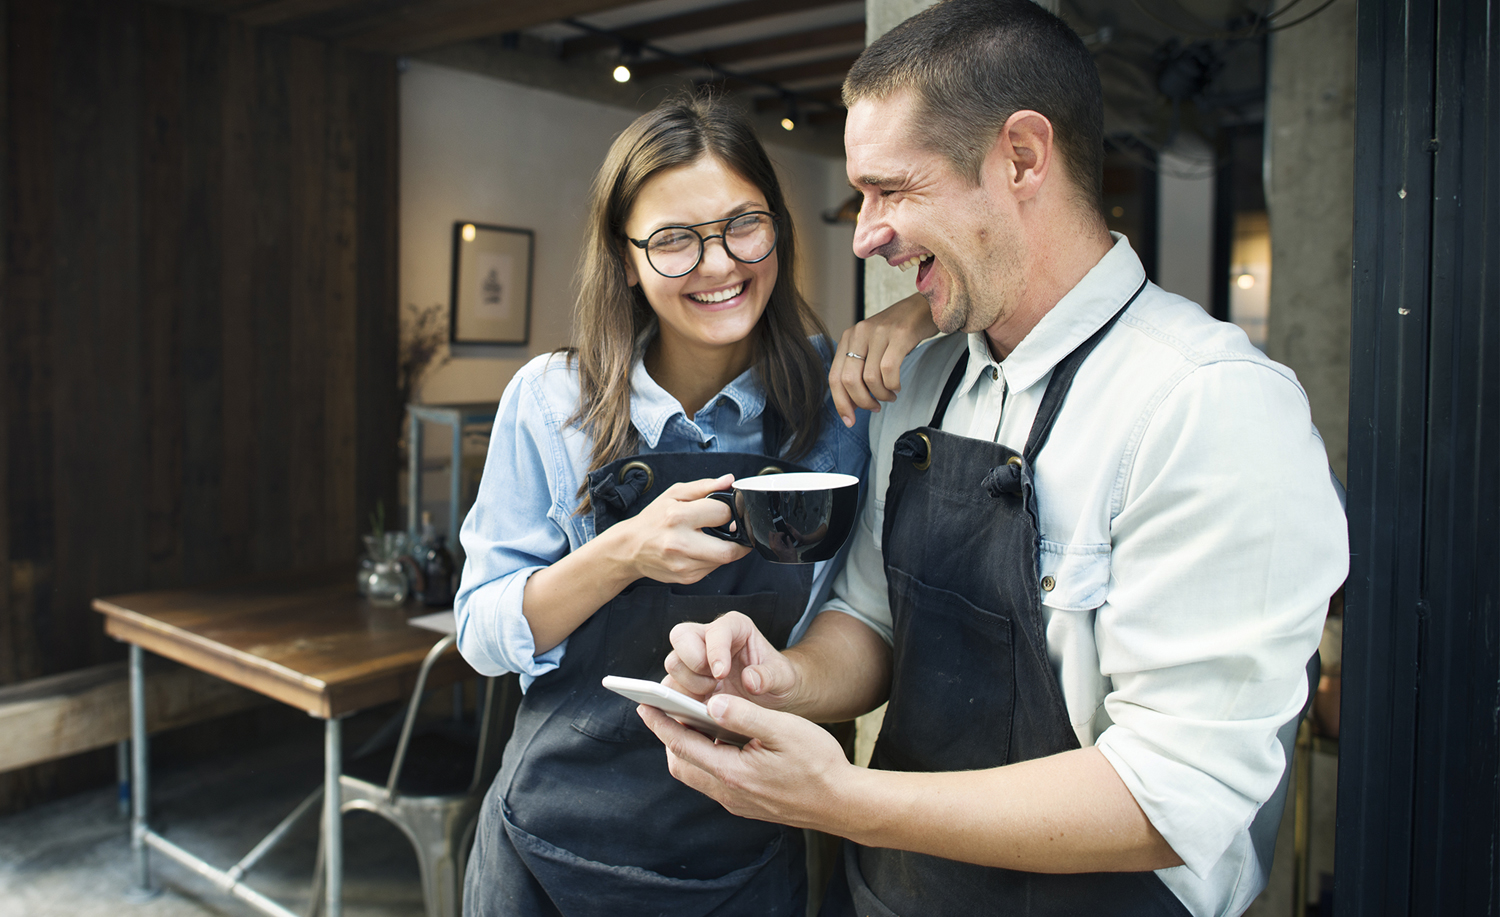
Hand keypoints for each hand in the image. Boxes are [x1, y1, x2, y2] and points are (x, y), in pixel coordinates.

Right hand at [608, 475, 750, 584]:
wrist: (630, 548)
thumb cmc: (652, 520)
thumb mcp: (674, 495)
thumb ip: (704, 486)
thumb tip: (728, 480)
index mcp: (678, 517)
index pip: (723, 514)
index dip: (731, 510)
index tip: (729, 510)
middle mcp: (680, 544)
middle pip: (729, 550)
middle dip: (739, 540)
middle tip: (735, 530)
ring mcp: (684, 565)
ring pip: (723, 561)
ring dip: (725, 548)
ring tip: (711, 537)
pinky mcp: (687, 578)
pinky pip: (713, 568)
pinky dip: (713, 558)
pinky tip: (700, 549)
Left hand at [638, 694, 852, 830]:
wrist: (843, 804)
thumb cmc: (819, 763)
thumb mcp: (784, 730)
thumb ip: (744, 715)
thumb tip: (709, 703)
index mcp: (733, 772)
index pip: (683, 745)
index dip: (660, 724)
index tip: (644, 704)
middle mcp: (729, 792)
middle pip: (682, 764)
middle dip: (669, 737)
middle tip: (664, 710)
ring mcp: (737, 802)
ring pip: (697, 774)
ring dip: (688, 749)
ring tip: (691, 721)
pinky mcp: (748, 805)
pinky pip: (714, 782)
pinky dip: (706, 759)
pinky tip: (720, 741)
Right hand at [664, 611, 799, 708]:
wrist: (772, 698)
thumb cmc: (778, 681)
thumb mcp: (784, 678)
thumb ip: (771, 676)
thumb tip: (750, 680)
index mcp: (735, 627)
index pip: (715, 630)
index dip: (715, 651)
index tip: (721, 674)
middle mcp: (709, 638)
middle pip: (681, 637)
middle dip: (694, 664)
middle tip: (715, 685)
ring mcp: (694, 660)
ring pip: (673, 664)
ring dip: (688, 686)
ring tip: (713, 699)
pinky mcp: (686, 682)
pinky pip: (670, 688)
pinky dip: (680, 702)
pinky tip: (701, 711)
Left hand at [830, 293, 939, 426]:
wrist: (925, 306)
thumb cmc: (899, 332)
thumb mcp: (872, 345)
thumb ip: (860, 368)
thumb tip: (853, 403)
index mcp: (849, 338)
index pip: (834, 377)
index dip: (840, 403)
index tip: (850, 421)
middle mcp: (859, 333)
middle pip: (849, 381)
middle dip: (862, 402)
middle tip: (875, 407)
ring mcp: (879, 333)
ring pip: (870, 379)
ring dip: (881, 395)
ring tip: (890, 395)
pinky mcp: (899, 334)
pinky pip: (889, 370)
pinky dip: (893, 385)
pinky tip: (897, 386)